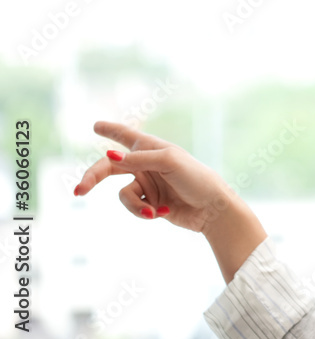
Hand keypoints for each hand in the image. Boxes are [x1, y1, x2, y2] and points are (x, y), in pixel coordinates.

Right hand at [74, 121, 233, 233]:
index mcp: (152, 148)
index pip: (126, 135)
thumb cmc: (196, 178)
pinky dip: (144, 212)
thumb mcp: (169, 162)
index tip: (96, 125)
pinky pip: (134, 207)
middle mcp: (147, 164)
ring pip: (123, 194)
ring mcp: (148, 184)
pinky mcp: (150, 203)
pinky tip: (164, 212)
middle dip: (94, 178)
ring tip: (153, 211)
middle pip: (110, 167)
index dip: (111, 130)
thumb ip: (138, 159)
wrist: (212, 209)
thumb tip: (110, 156)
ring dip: (134, 205)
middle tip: (79, 190)